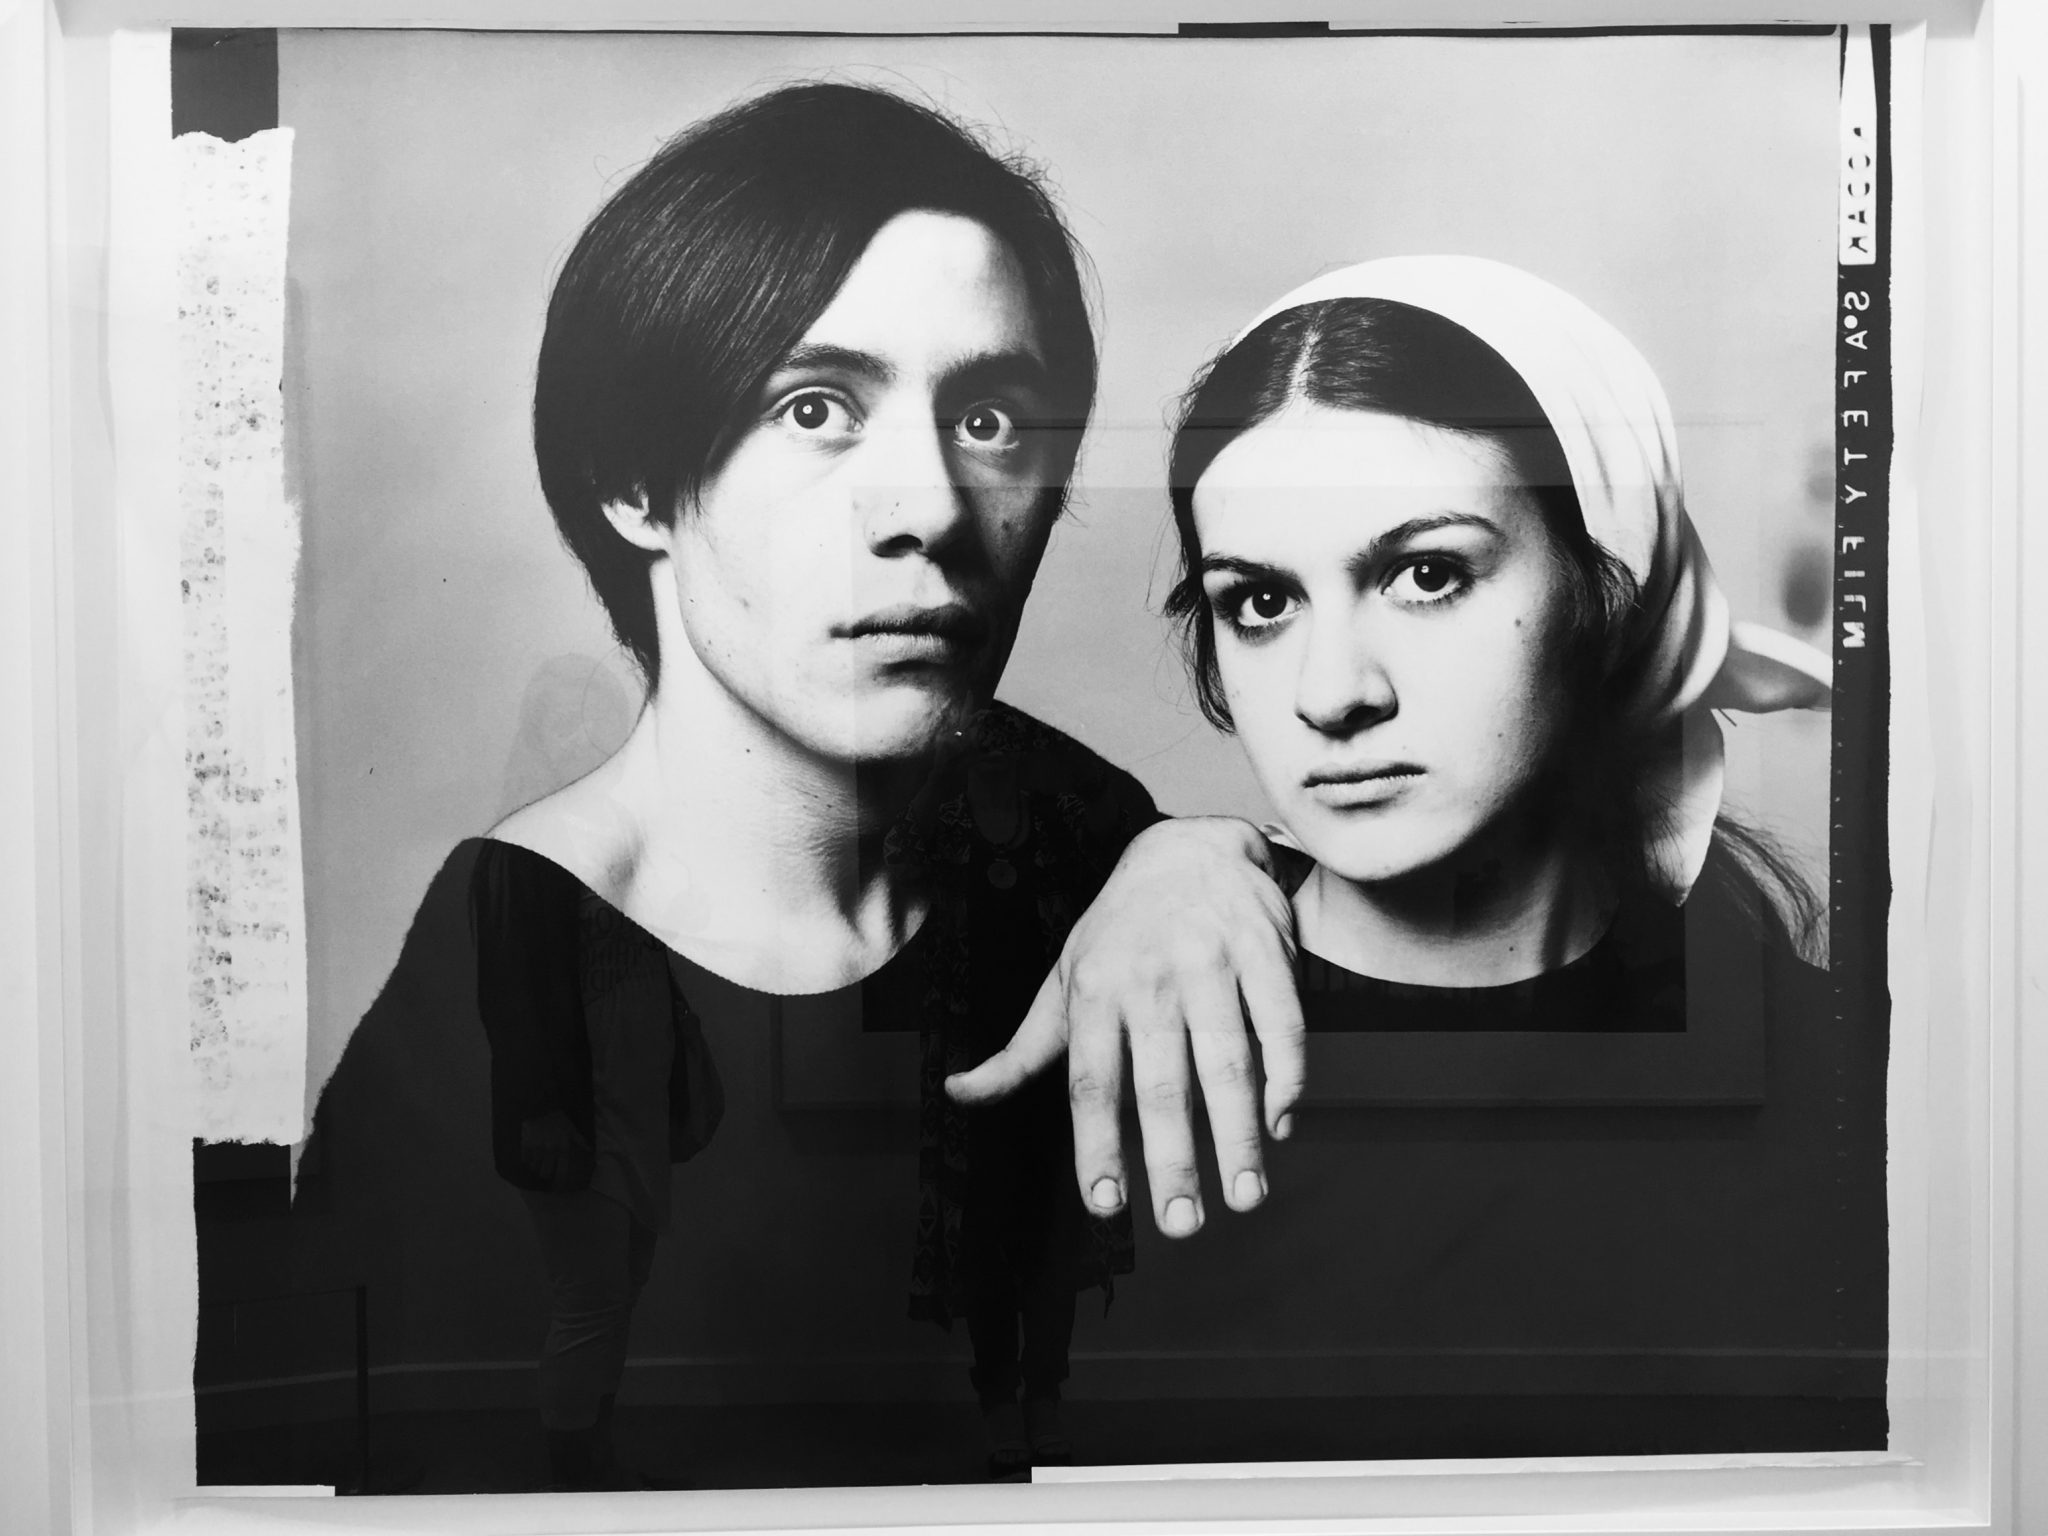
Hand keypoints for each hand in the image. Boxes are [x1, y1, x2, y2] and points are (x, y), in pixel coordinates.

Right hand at [519, 1108, 592, 1187]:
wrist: (541, 1107)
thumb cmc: (558, 1119)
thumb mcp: (572, 1129)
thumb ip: (580, 1141)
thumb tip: (590, 1149)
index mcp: (562, 1148)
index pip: (562, 1171)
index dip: (560, 1181)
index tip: (558, 1186)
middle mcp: (550, 1151)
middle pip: (545, 1173)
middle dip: (546, 1175)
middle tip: (547, 1174)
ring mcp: (536, 1149)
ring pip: (535, 1168)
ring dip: (537, 1169)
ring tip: (538, 1166)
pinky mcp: (525, 1145)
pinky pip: (525, 1160)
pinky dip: (528, 1162)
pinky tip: (530, 1158)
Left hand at [945, 817, 1304, 1238]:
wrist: (1189, 848)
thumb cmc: (1119, 933)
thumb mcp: (1063, 982)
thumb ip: (1021, 1049)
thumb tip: (958, 1093)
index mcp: (1094, 992)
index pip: (1090, 1081)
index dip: (1097, 1144)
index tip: (1106, 1206)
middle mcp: (1150, 979)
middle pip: (1162, 1083)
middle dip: (1173, 1160)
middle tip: (1183, 1226)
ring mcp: (1212, 962)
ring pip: (1228, 1060)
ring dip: (1238, 1136)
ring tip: (1245, 1196)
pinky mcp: (1267, 951)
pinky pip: (1282, 1024)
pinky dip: (1287, 1078)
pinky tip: (1280, 1126)